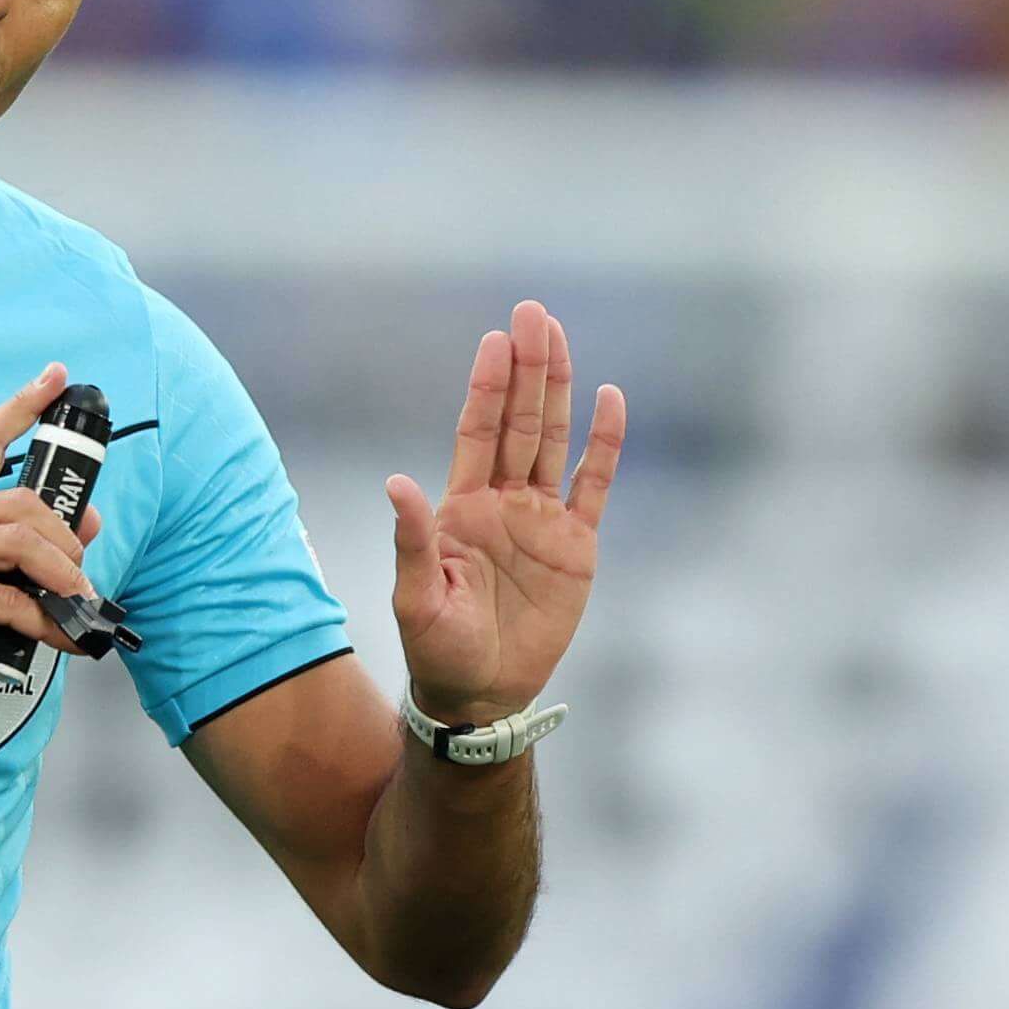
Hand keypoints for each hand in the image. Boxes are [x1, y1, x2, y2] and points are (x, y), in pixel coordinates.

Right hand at [0, 364, 99, 712]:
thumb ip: (27, 552)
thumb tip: (89, 524)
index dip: (22, 407)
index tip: (56, 377)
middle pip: (19, 500)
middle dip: (64, 535)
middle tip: (80, 573)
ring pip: (18, 540)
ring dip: (61, 573)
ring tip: (76, 600)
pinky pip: (7, 597)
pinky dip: (43, 619)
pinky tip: (57, 636)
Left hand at [389, 302, 622, 724]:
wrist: (480, 695)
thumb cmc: (437, 651)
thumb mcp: (416, 599)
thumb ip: (411, 541)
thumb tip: (397, 483)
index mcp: (462, 506)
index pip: (477, 431)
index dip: (487, 386)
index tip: (496, 339)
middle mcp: (503, 502)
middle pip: (519, 422)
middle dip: (527, 368)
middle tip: (533, 313)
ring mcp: (541, 520)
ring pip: (554, 441)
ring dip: (558, 390)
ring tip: (561, 337)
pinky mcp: (576, 547)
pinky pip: (594, 486)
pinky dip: (604, 446)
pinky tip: (612, 401)